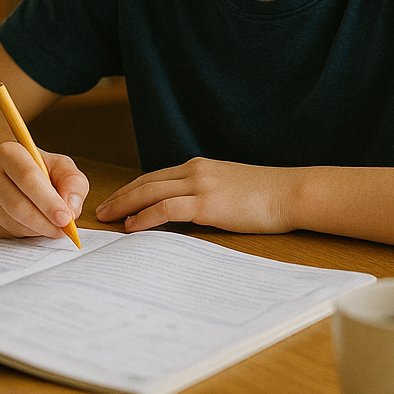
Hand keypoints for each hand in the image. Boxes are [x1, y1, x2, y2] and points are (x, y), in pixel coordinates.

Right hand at [0, 141, 88, 239]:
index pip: (28, 178)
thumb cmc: (38, 170)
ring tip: (48, 223)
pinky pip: (3, 233)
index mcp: (8, 152)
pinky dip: (23, 234)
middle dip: (45, 222)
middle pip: (18, 205)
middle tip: (63, 231)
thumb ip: (73, 183)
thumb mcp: (60, 167)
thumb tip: (71, 208)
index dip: (49, 201)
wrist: (8, 172)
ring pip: (12, 222)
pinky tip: (29, 224)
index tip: (66, 218)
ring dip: (36, 230)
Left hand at [95, 157, 296, 233]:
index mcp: (199, 167)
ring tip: (108, 219)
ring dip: (125, 206)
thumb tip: (187, 212)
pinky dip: (145, 216)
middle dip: (120, 197)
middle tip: (101, 210)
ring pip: (150, 193)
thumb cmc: (267, 196)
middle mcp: (194, 171)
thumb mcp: (229, 188)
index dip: (132, 189)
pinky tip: (133, 226)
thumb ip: (206, 194)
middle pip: (145, 182)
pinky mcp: (207, 203)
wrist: (292, 193)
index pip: (155, 177)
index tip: (116, 200)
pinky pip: (166, 208)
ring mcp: (200, 185)